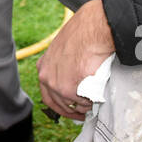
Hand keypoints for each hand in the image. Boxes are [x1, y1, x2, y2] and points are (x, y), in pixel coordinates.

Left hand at [37, 0, 116, 121]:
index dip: (59, 104)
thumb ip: (64, 65)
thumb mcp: (65, 48)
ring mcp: (57, 85)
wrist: (94, 29)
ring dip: (84, 104)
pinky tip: (98, 93)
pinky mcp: (70, 89)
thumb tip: (73, 75)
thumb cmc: (83, 33)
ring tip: (95, 98)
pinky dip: (92, 101)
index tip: (70, 108)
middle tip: (84, 113)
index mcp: (43, 66)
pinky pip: (84, 102)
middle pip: (58, 103)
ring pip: (72, 104)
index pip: (47, 94)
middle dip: (72, 110)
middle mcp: (46, 77)